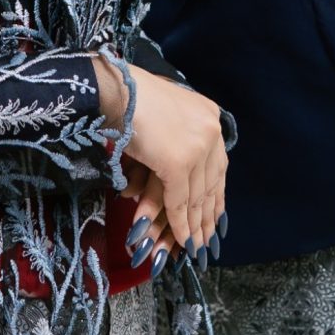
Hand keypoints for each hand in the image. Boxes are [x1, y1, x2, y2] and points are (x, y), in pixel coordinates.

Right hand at [94, 60, 227, 259]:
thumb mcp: (164, 116)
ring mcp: (197, 146)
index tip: (215, 217)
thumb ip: (177, 139)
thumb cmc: (130, 98)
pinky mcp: (178, 162)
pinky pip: (179, 200)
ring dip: (194, 224)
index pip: (218, 164)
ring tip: (194, 245)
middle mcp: (210, 130)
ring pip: (197, 194)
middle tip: (207, 239)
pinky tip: (182, 239)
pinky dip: (180, 222)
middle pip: (212, 182)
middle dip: (208, 214)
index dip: (216, 194)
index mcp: (209, 115)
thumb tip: (179, 174)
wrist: (115, 88)